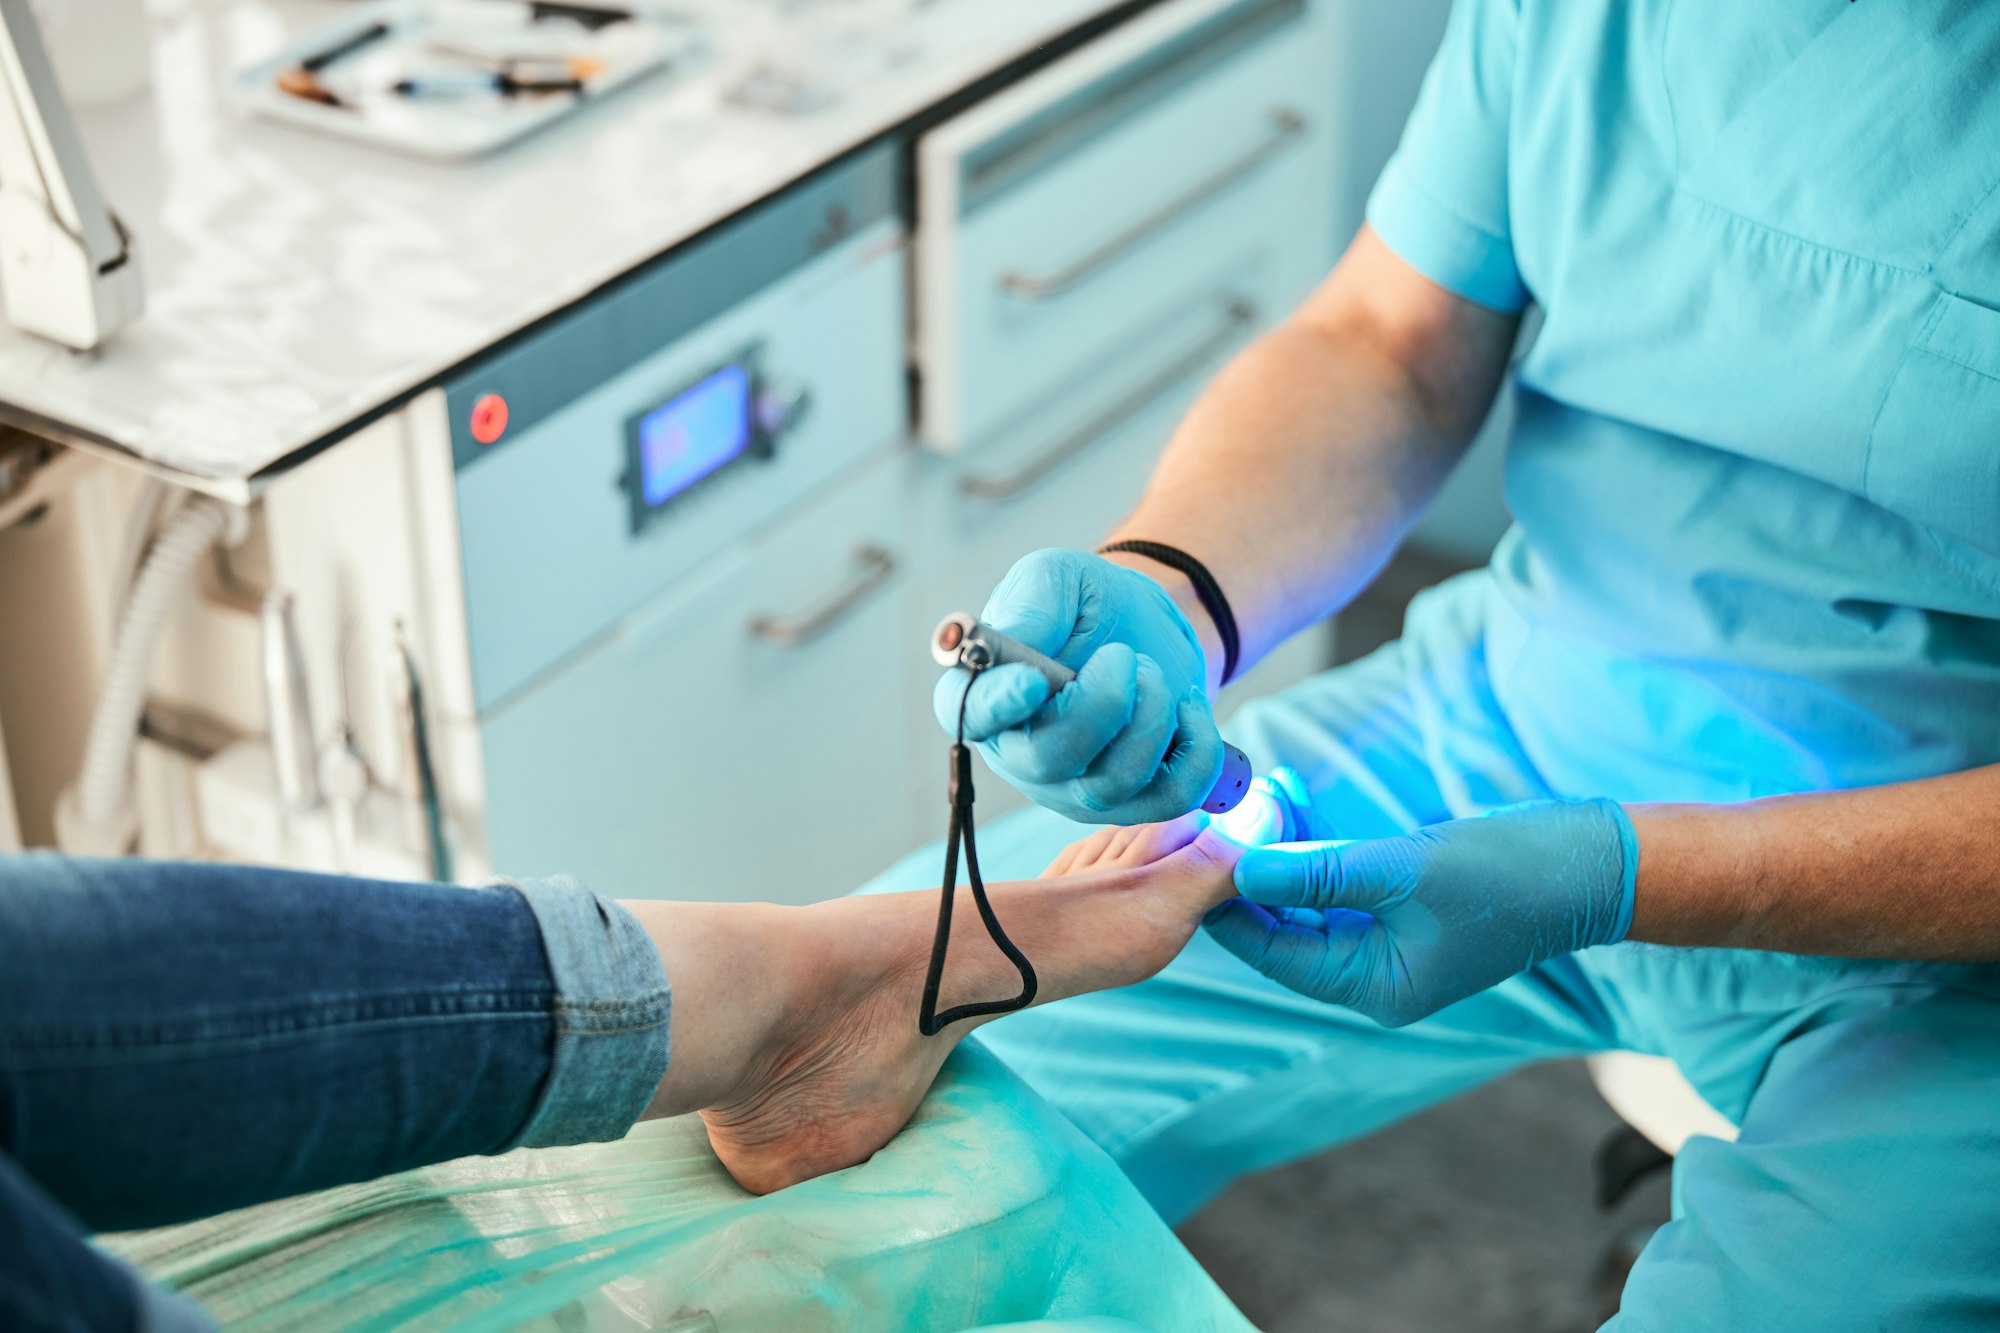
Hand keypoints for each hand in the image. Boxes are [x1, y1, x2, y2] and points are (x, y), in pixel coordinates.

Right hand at [934, 548, 1221, 823]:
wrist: (1148, 629)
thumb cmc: (1089, 605)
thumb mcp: (1059, 577)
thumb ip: (1032, 603)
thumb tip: (1016, 641)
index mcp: (986, 691)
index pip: (966, 714)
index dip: (995, 705)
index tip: (1034, 678)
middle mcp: (1020, 751)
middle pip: (1047, 758)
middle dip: (1103, 702)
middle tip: (1124, 656)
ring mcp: (1073, 788)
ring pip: (1112, 781)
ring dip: (1152, 714)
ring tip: (1152, 672)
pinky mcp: (1130, 804)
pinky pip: (1171, 798)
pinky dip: (1197, 748)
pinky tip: (1186, 709)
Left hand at [1204, 798, 1636, 1026]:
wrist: (1589, 861)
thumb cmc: (1507, 873)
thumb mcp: (1403, 869)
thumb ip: (1319, 870)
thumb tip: (1239, 868)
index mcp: (1374, 987)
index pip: (1274, 951)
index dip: (1230, 901)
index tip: (1199, 848)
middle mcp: (1375, 974)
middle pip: (1284, 927)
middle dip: (1255, 867)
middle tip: (1227, 810)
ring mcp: (1388, 942)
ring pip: (1307, 898)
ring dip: (1284, 846)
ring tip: (1261, 791)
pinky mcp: (1401, 906)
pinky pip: (1337, 881)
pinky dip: (1315, 844)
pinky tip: (1293, 799)